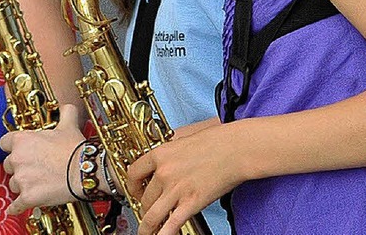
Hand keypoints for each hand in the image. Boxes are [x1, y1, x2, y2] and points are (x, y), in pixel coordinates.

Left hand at [0, 104, 84, 213]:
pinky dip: (18, 206)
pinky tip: (20, 206)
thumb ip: (65, 112)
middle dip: (19, 167)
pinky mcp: (27, 198)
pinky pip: (16, 205)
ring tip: (38, 183)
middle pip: (8, 165)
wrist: (85, 171)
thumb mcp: (69, 125)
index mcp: (22, 140)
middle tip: (34, 167)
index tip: (19, 150)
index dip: (12, 147)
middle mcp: (17, 159)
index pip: (4, 143)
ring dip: (23, 185)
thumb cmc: (75, 149)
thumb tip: (66, 106)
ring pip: (13, 184)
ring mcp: (21, 179)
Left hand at [126, 122, 242, 234]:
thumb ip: (169, 152)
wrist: (234, 149)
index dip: (131, 186)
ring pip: (152, 215)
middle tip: (147, 211)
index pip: (133, 173)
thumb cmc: (214, 142)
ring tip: (146, 232)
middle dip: (144, 207)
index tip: (135, 191)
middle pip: (144, 197)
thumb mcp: (182, 140)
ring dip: (147, 226)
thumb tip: (161, 161)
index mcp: (160, 154)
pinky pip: (171, 225)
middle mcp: (164, 172)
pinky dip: (163, 234)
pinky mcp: (191, 203)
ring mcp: (176, 189)